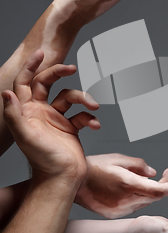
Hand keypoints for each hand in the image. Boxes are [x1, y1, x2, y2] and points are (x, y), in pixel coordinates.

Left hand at [1, 50, 99, 181]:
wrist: (63, 179)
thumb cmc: (43, 161)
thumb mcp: (25, 137)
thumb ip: (14, 114)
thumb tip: (6, 93)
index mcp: (27, 112)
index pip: (25, 83)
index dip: (31, 67)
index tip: (41, 53)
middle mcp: (41, 112)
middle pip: (48, 84)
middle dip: (59, 73)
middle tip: (71, 68)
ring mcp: (57, 119)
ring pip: (70, 97)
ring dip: (83, 98)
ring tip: (93, 107)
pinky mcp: (71, 127)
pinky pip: (82, 115)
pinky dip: (90, 118)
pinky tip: (94, 125)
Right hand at [75, 154, 167, 218]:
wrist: (71, 183)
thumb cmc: (94, 166)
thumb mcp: (118, 158)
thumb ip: (140, 165)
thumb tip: (155, 173)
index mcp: (127, 184)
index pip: (157, 189)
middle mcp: (125, 200)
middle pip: (153, 196)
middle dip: (164, 185)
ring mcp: (119, 210)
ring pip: (145, 201)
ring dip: (152, 191)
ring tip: (155, 177)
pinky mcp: (114, 214)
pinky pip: (134, 206)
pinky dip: (140, 197)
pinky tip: (138, 187)